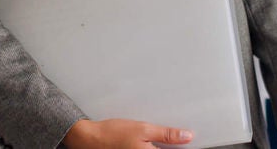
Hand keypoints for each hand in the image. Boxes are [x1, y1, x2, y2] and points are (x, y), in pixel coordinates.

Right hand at [62, 118, 191, 147]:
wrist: (90, 139)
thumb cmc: (113, 133)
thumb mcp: (143, 129)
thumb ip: (167, 134)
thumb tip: (187, 136)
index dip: (180, 146)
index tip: (186, 141)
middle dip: (169, 146)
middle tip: (173, 137)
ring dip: (158, 146)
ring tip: (151, 140)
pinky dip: (150, 148)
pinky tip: (146, 143)